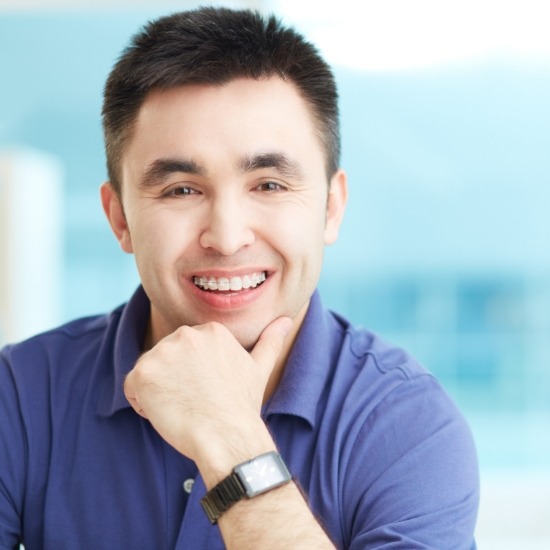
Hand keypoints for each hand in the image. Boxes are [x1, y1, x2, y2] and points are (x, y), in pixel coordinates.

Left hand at [124, 316, 292, 465]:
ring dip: (158, 391)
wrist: (227, 436)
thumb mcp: (259, 368)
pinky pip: (131, 387)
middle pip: (166, 357)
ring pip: (149, 372)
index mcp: (211, 330)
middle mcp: (186, 334)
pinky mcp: (144, 372)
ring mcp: (164, 352)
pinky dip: (141, 403)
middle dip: (173, 380)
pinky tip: (165, 413)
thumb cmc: (241, 406)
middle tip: (195, 401)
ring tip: (182, 408)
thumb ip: (270, 341)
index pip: (186, 349)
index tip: (206, 390)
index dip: (191, 374)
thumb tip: (287, 320)